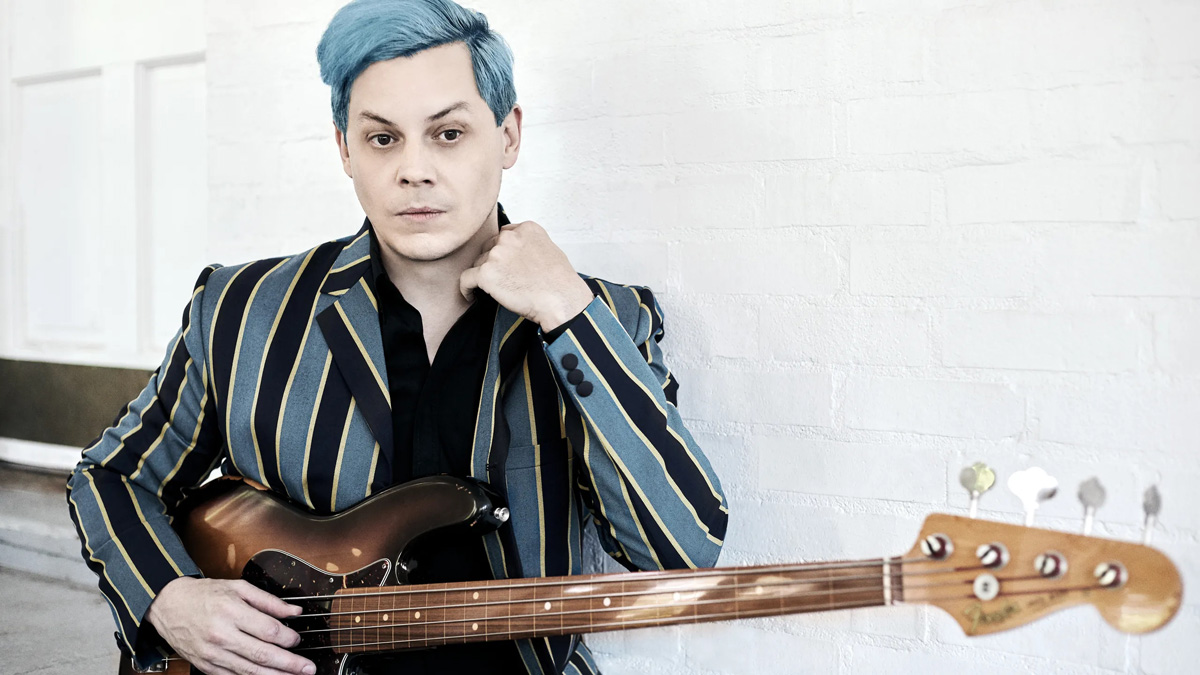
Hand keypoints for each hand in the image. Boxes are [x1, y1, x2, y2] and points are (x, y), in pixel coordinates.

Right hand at [145, 577, 315, 674]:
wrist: (168, 605)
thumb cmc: (205, 594)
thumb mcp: (238, 587)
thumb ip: (269, 601)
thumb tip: (294, 612)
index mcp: (231, 611)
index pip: (268, 630)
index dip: (288, 638)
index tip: (298, 640)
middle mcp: (221, 634)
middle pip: (262, 654)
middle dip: (289, 664)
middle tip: (308, 669)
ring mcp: (213, 654)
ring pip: (249, 670)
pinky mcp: (206, 666)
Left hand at [459, 220, 593, 331]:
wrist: (561, 300)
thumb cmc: (560, 282)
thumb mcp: (550, 250)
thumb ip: (529, 245)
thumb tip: (517, 255)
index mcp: (526, 229)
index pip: (504, 235)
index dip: (503, 252)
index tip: (505, 265)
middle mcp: (509, 237)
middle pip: (489, 248)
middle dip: (492, 263)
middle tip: (500, 280)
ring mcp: (496, 254)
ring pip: (478, 263)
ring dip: (483, 276)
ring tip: (493, 291)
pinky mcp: (486, 273)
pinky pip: (465, 279)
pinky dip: (466, 288)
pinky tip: (471, 295)